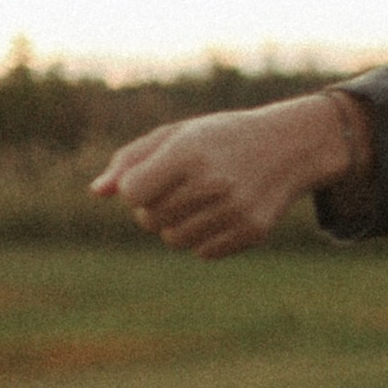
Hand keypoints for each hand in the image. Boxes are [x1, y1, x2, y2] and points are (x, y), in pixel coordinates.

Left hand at [92, 93, 368, 259]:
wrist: (290, 145)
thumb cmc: (221, 138)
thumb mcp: (177, 135)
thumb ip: (132, 159)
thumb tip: (97, 193)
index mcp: (189, 152)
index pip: (133, 192)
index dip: (136, 188)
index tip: (154, 176)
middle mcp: (213, 182)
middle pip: (149, 219)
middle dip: (155, 207)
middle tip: (180, 188)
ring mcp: (235, 210)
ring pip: (174, 240)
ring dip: (177, 225)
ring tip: (198, 202)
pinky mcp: (252, 231)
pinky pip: (203, 252)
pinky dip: (204, 238)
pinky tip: (221, 214)